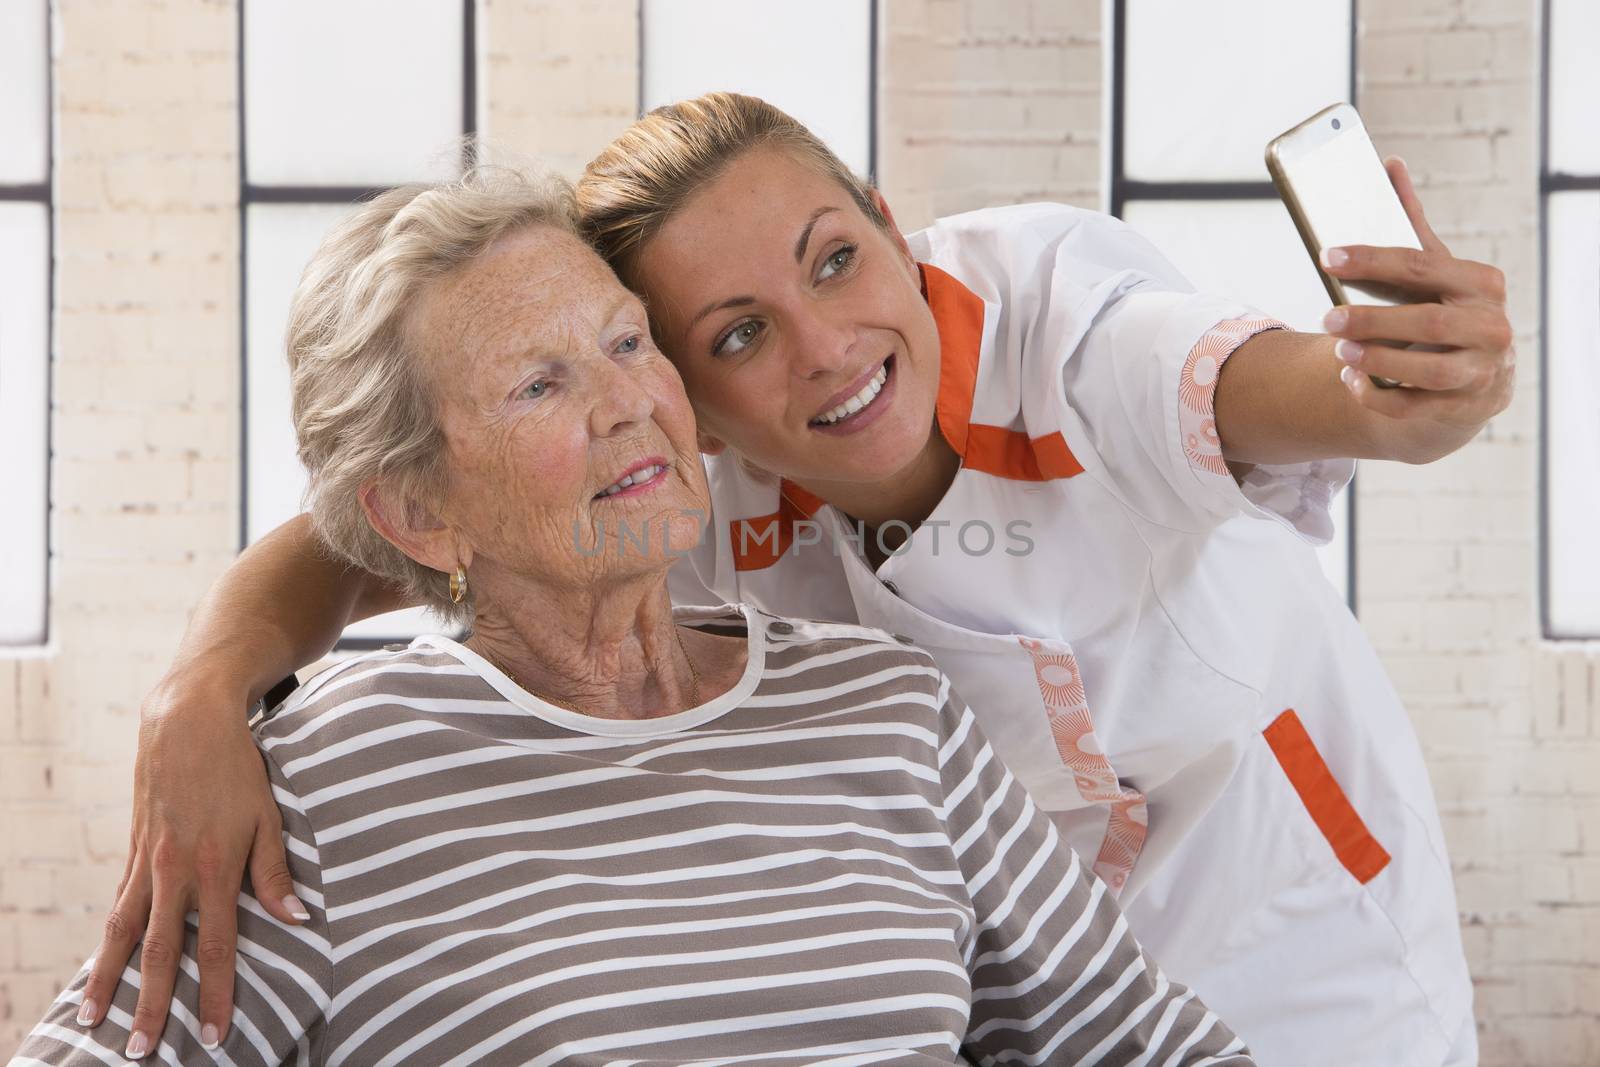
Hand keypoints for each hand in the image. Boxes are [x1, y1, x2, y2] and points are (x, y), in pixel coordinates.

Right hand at [79, 673, 304, 1057]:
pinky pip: (118, 903)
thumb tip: (296, 919)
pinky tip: (102, 962)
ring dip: (110, 980)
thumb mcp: (268, 815)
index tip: (213, 1033)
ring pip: (122, 933)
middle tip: (141, 1053)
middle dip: (151, 1005)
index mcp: (214, 867)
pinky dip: (108, 938)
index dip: (215, 993)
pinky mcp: (133, 849)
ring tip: (93, 1020)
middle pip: (158, 952)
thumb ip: (276, 872)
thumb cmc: (238, 767)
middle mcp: (174, 871)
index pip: (215, 946)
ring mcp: (147, 861)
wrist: (187, 719)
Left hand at [1319, 157, 1514, 463]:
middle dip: (1372, 320)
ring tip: (1339, 352)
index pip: (1422, 265)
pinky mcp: (1464, 408)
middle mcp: (1490, 326)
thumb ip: (1411, 225)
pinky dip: (1378, 396)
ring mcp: (1481, 371)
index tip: (1326, 255)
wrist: (1471, 381)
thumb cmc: (1442, 312)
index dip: (1372, 260)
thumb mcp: (1433, 271)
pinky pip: (1416, 407)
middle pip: (1427, 321)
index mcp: (1480, 283)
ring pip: (1428, 370)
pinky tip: (1350, 380)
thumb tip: (1389, 165)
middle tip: (1326, 318)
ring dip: (1378, 361)